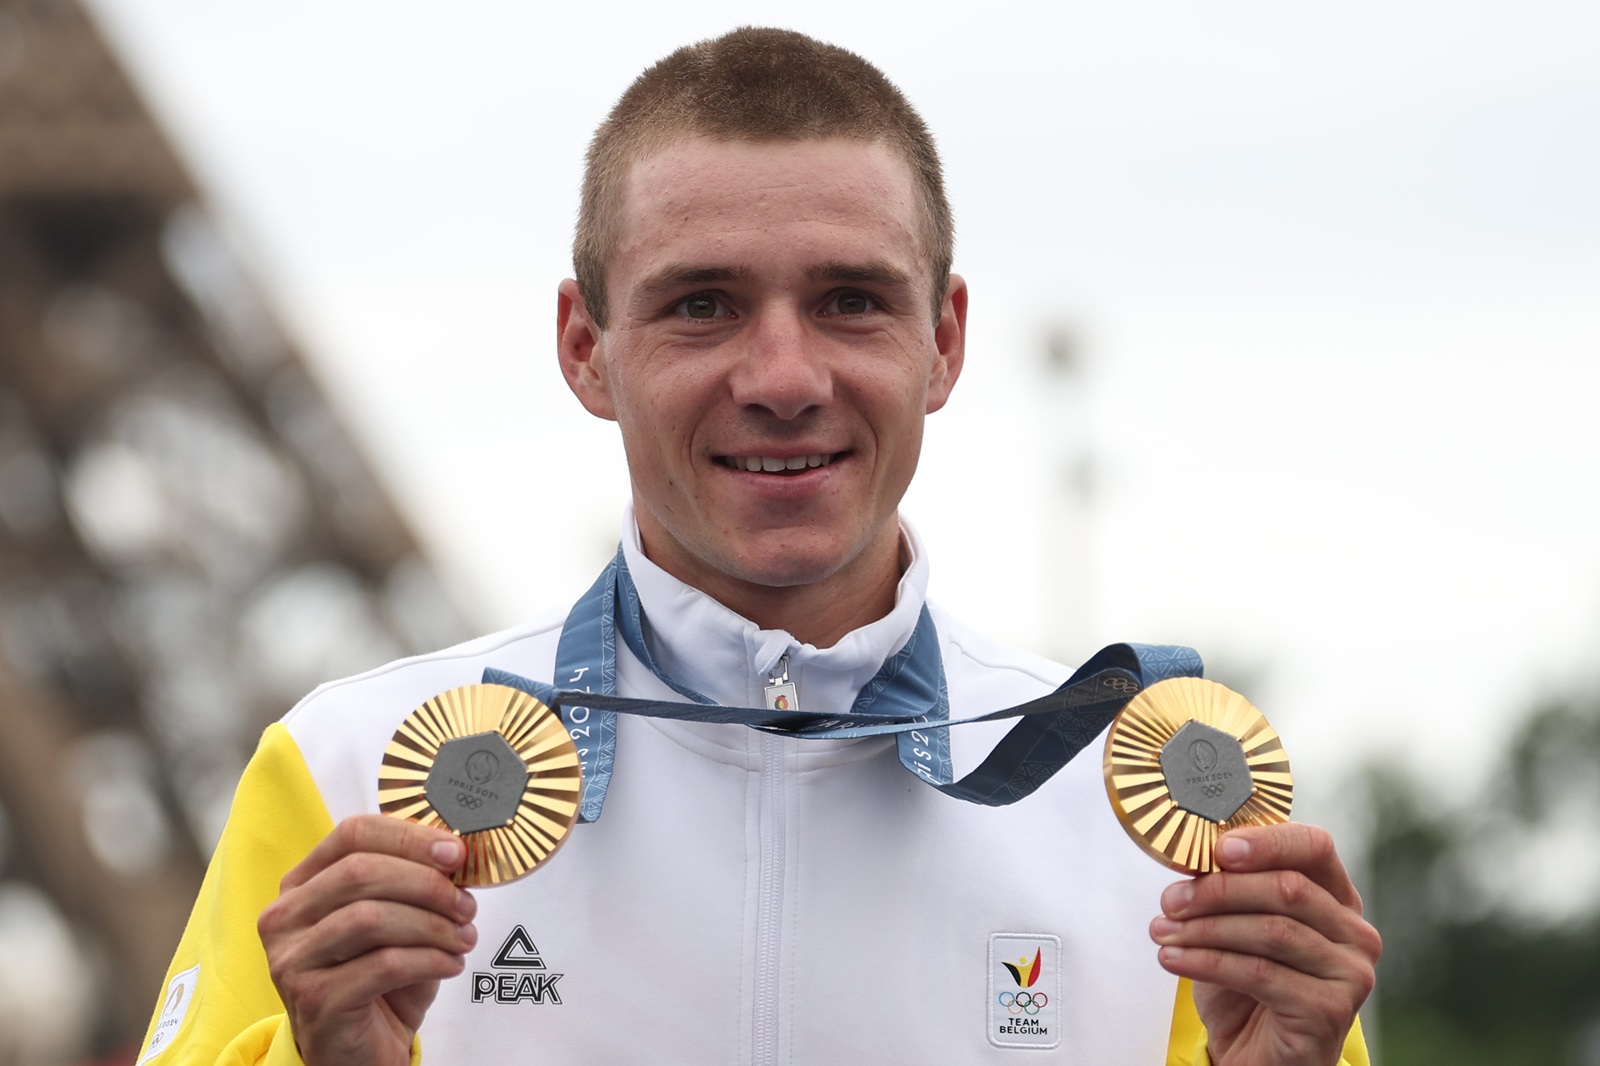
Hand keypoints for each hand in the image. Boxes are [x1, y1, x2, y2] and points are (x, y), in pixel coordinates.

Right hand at [258, 815, 477, 1065]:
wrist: (359, 1051)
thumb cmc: (380, 979)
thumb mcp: (397, 920)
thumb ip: (416, 883)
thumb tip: (456, 853)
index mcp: (303, 883)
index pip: (353, 834)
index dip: (409, 837)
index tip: (455, 853)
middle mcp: (286, 917)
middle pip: (362, 872)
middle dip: (427, 884)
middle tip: (466, 904)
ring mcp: (293, 959)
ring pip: (370, 918)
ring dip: (432, 925)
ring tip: (462, 938)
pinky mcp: (314, 999)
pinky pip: (383, 965)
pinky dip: (429, 960)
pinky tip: (449, 965)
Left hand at [1149, 823, 1380, 1065]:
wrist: (1259, 1055)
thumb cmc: (1248, 987)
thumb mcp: (1235, 926)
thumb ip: (1227, 888)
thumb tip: (1189, 855)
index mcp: (1336, 899)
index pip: (1314, 847)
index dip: (1267, 842)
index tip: (1217, 849)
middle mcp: (1354, 933)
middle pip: (1287, 888)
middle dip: (1218, 890)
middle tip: (1170, 900)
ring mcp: (1350, 973)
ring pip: (1271, 931)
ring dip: (1205, 928)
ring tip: (1163, 932)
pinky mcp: (1330, 1010)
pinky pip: (1260, 973)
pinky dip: (1208, 962)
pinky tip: (1175, 959)